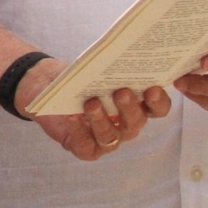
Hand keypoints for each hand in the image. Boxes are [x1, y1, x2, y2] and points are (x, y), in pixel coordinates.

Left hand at [20, 58, 171, 159]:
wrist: (48, 85)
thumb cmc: (79, 77)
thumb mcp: (94, 70)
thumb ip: (108, 68)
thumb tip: (115, 58)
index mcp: (136, 106)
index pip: (157, 109)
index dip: (158, 102)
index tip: (152, 89)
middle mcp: (125, 126)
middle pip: (135, 122)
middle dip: (129, 108)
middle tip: (121, 92)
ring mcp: (106, 140)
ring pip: (110, 136)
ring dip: (101, 119)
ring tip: (91, 103)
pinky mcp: (85, 149)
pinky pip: (85, 144)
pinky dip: (78, 129)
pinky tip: (72, 116)